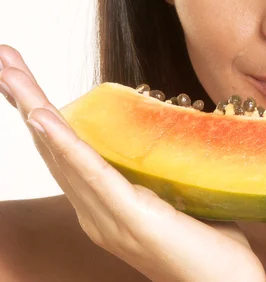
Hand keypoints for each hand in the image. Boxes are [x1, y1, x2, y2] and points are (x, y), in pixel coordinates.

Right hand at [0, 45, 265, 281]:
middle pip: (53, 146)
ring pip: (62, 154)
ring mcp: (108, 216)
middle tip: (3, 58)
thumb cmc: (210, 242)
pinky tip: (42, 118)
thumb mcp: (181, 193)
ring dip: (34, 108)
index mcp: (104, 203)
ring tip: (10, 73)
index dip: (44, 112)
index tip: (23, 73)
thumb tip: (172, 128)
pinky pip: (91, 176)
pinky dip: (64, 146)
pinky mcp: (129, 218)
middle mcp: (95, 210)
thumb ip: (164, 166)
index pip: (67, 150)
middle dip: (25, 98)